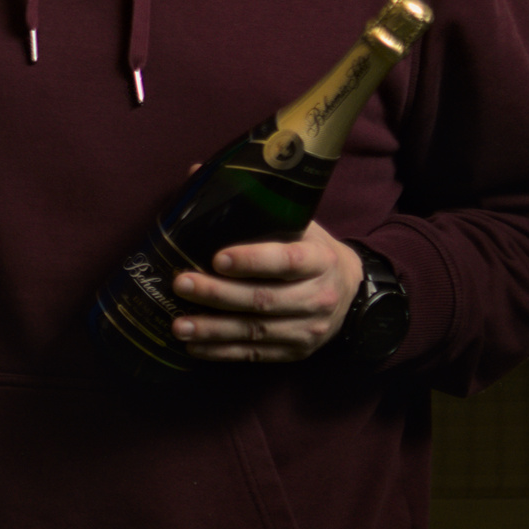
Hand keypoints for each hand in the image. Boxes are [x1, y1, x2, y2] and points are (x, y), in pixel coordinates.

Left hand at [174, 221, 364, 362]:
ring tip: (178, 325)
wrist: (351, 292)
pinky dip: (222, 353)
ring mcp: (307, 329)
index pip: (287, 260)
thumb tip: (197, 172)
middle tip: (181, 283)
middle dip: (219, 294)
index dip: (252, 260)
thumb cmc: (311, 250)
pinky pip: (255, 355)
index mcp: (319, 260)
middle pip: (264, 299)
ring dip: (213, 330)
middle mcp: (318, 297)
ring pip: (256, 331)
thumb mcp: (297, 222)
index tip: (217, 258)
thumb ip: (253, 203)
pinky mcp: (295, 352)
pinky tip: (193, 347)